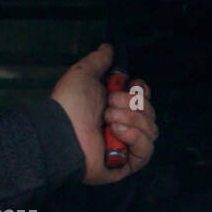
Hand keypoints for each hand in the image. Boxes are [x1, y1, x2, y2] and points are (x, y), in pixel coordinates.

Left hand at [49, 43, 157, 184]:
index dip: (142, 90)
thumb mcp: (84, 74)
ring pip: (152, 130)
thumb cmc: (69, 103)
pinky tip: (118, 131)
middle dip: (133, 104)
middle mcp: (122, 125)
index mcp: (115, 106)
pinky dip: (136, 138)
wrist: (59, 130)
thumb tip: (108, 47)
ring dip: (133, 119)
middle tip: (110, 103)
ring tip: (109, 119)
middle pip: (151, 112)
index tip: (130, 84)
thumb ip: (99, 60)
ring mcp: (124, 145)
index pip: (145, 98)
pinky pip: (146, 150)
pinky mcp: (126, 164)